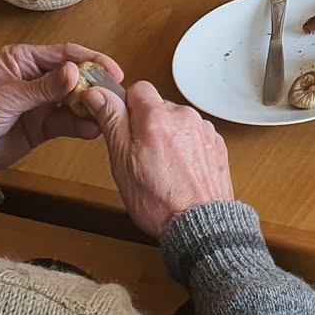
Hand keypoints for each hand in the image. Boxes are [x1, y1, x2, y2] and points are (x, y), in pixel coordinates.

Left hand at [0, 43, 122, 177]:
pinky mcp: (41, 127)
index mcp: (21, 59)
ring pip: (75, 100)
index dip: (90, 60)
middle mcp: (34, 78)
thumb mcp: (5, 97)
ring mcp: (39, 103)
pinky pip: (67, 123)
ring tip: (108, 114)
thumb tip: (76, 72)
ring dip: (92, 106)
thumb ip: (43, 87)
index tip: (113, 70)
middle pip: (74, 76)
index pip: (64, 54)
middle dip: (95, 84)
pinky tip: (93, 129)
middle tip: (116, 95)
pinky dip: (81, 125)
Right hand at [81, 81, 233, 239]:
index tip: (123, 127)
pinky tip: (180, 172)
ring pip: (177, 123)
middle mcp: (184, 116)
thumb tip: (98, 94)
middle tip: (140, 156)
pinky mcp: (216, 144)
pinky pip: (194, 137)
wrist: (200, 225)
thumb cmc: (160, 201)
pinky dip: (185, 149)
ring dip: (168, 137)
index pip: (137, 89)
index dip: (126, 108)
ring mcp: (203, 130)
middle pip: (158, 107)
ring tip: (163, 169)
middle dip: (147, 125)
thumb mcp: (121, 161)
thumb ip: (111, 121)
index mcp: (157, 116)